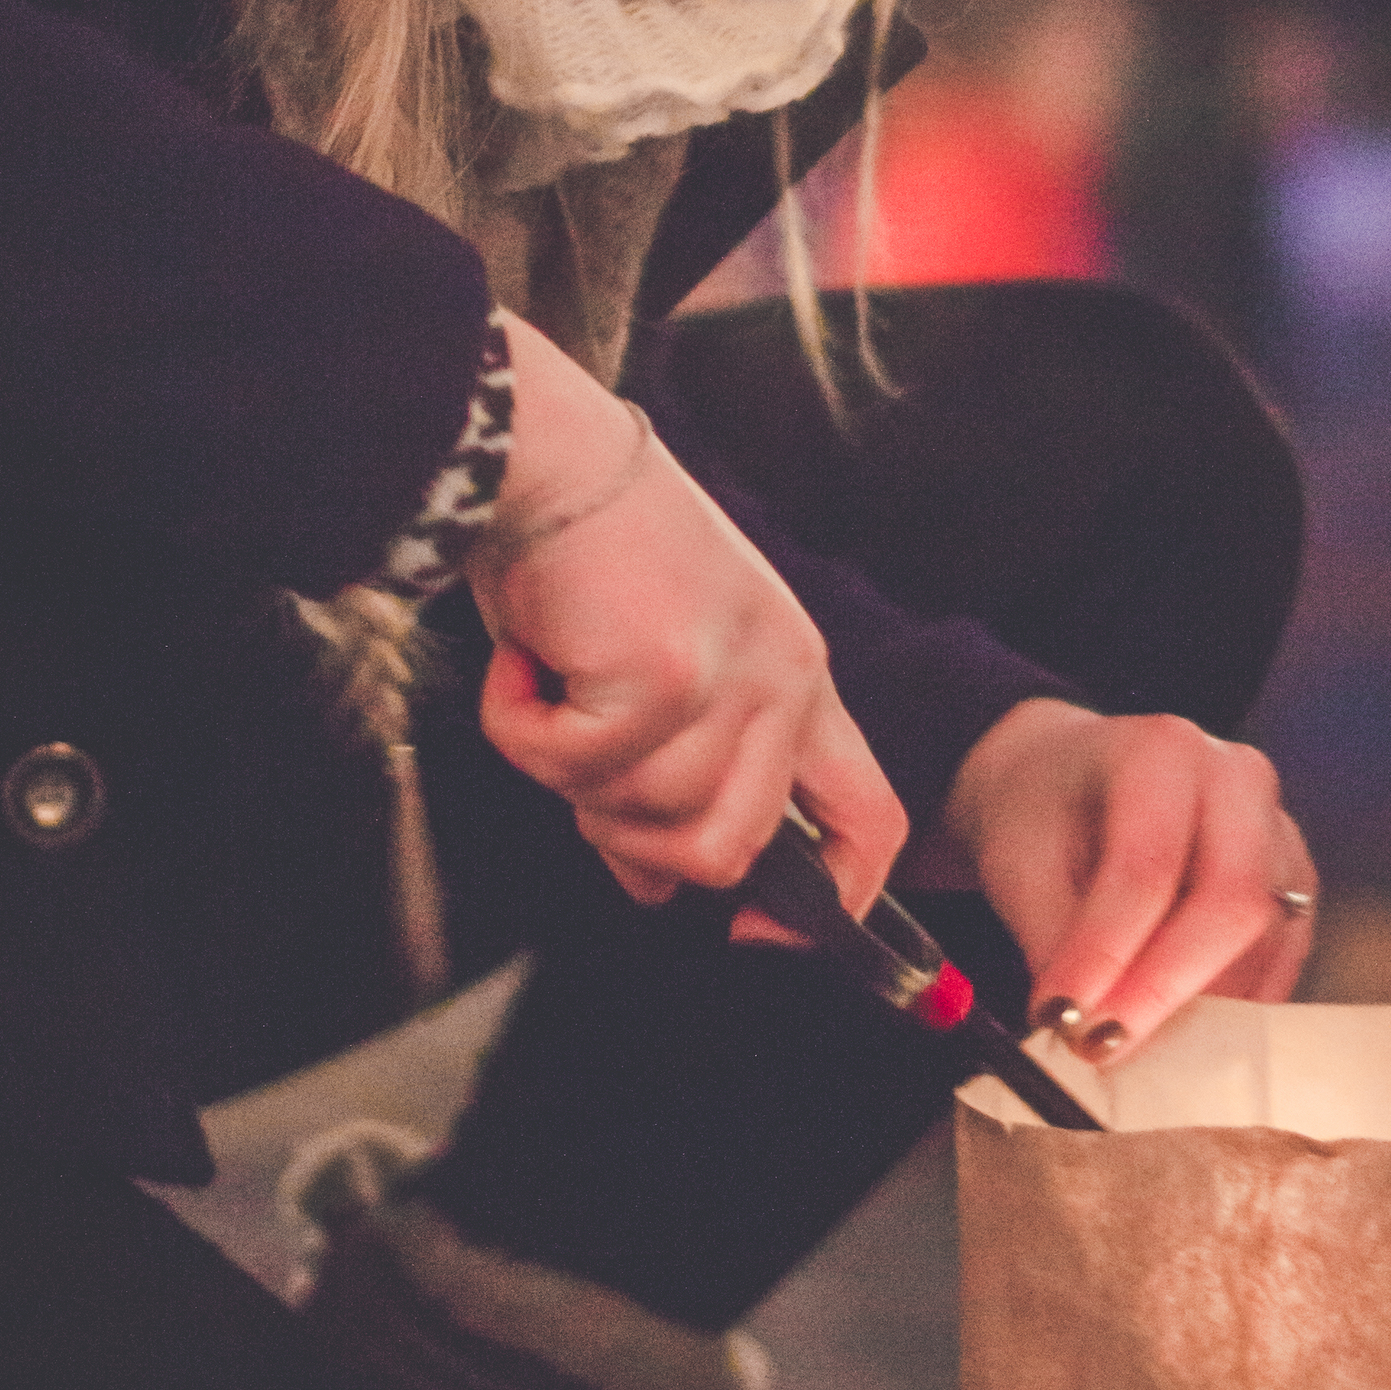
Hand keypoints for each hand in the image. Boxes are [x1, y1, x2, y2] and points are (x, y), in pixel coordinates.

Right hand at [465, 321, 902, 914]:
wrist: (547, 455)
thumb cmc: (591, 556)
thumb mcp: (657, 671)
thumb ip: (672, 774)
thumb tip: (654, 887)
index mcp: (797, 678)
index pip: (870, 820)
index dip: (833, 902)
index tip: (756, 934)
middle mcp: (783, 680)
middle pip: (728, 851)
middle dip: (630, 839)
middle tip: (574, 756)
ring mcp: (728, 680)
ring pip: (644, 821)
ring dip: (565, 770)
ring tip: (549, 682)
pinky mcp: (661, 678)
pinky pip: (572, 771)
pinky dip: (520, 730)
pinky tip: (523, 661)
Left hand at [926, 697, 1315, 1049]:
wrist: (1071, 780)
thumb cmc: (1043, 812)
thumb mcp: (1017, 863)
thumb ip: (1054, 942)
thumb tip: (1081, 1025)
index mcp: (1160, 751)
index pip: (1147, 868)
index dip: (1108, 955)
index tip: (1067, 1022)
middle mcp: (1237, 778)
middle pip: (1232, 903)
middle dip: (1166, 990)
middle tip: (1105, 1048)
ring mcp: (1278, 828)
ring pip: (1265, 939)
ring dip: (1199, 1007)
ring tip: (1128, 1040)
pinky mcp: (1293, 880)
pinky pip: (1281, 956)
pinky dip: (1232, 1004)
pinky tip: (1175, 1026)